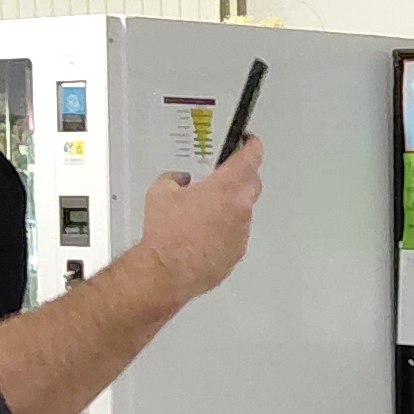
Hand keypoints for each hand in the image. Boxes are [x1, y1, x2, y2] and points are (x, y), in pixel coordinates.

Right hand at [138, 137, 261, 302]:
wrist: (167, 271)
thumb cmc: (166, 233)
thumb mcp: (161, 191)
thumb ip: (175, 178)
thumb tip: (179, 180)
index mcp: (225, 187)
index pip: (251, 157)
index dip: (252, 146)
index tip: (250, 142)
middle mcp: (240, 208)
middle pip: (252, 183)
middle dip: (241, 176)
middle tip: (225, 176)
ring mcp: (242, 232)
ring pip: (244, 210)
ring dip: (230, 206)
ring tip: (204, 212)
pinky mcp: (237, 251)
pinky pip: (237, 233)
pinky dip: (226, 229)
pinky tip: (204, 234)